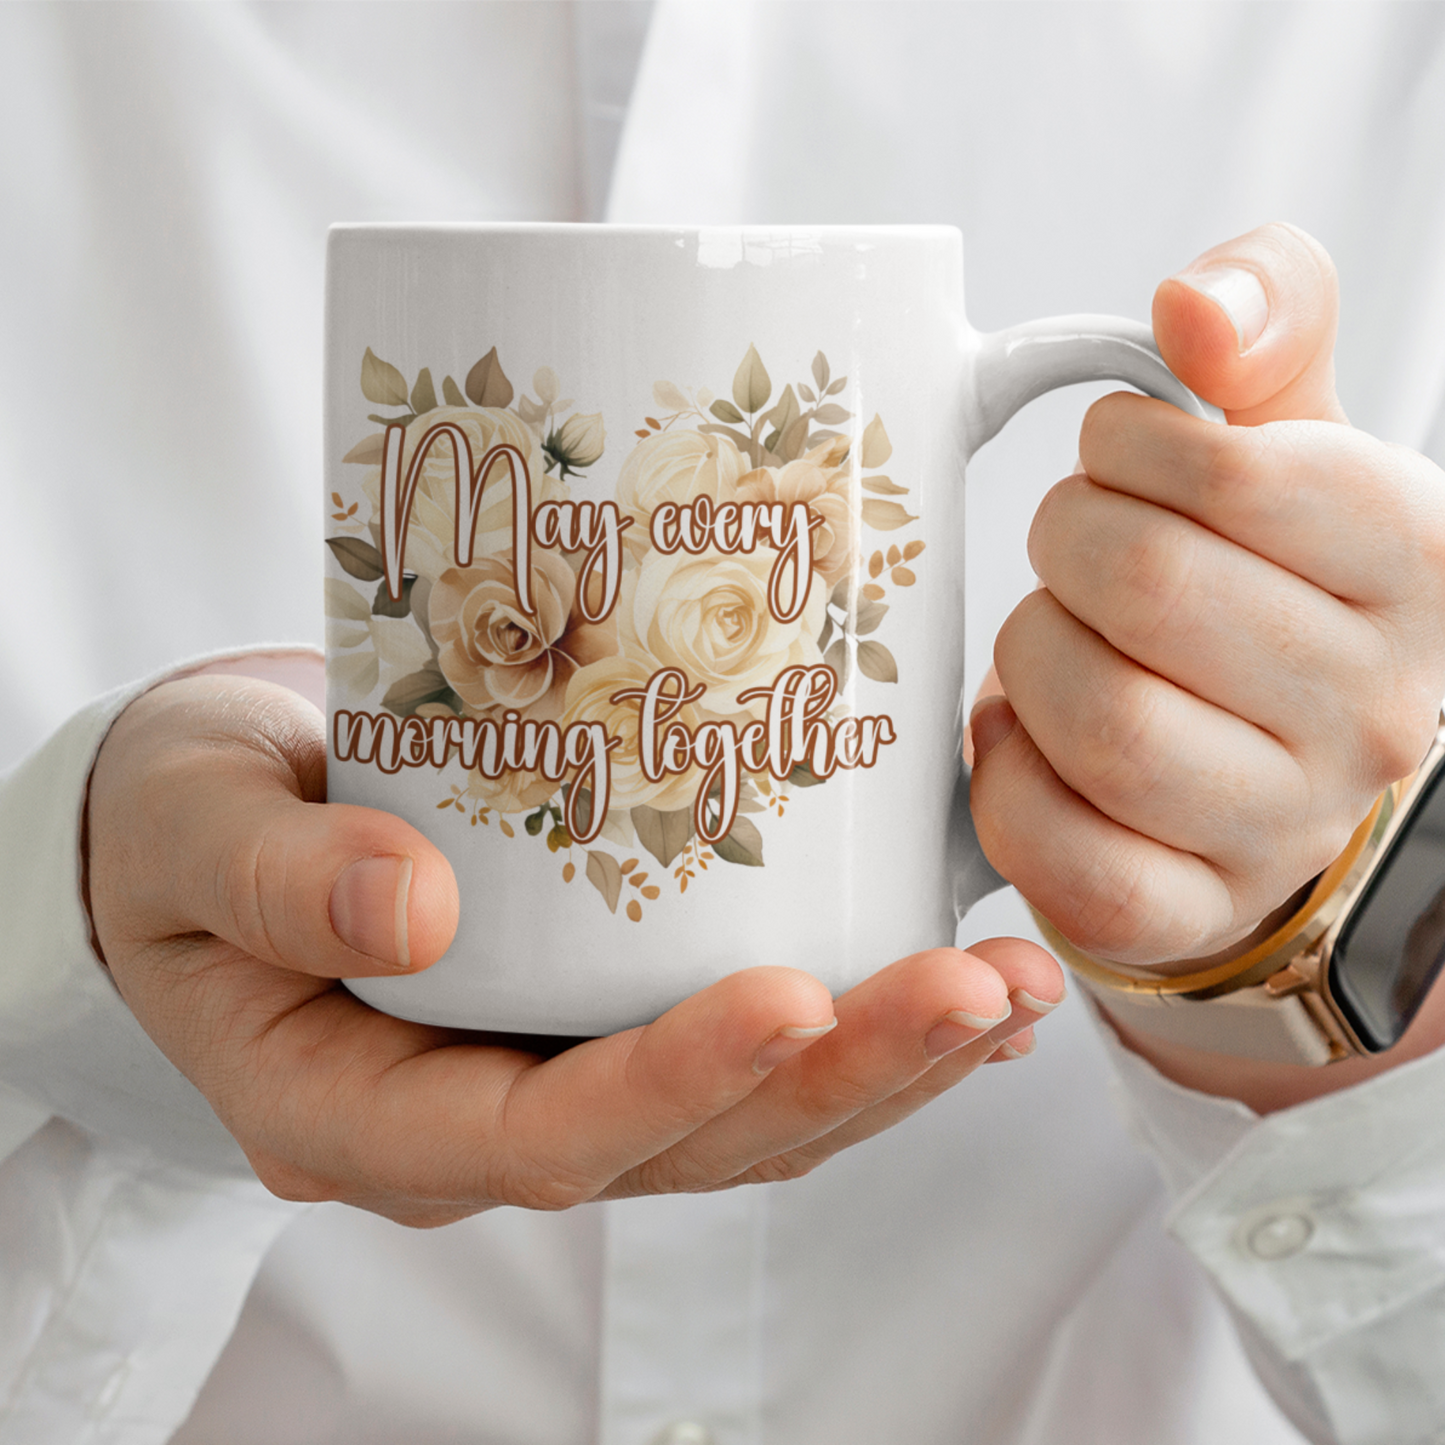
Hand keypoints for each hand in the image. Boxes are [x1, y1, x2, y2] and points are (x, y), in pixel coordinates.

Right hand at [87, 666, 1061, 1225]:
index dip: (672, 1085)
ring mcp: (550, 1080)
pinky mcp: (601, 1022)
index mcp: (359, 1113)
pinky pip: (747, 1060)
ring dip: (889, 1063)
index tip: (790, 996)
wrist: (209, 815)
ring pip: (744, 1121)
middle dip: (842, 1077)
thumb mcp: (191, 832)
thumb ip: (278, 881)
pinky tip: (966, 991)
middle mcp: (477, 1122)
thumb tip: (411, 910)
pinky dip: (863, 1030)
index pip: (538, 1140)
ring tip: (1010, 984)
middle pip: (685, 1145)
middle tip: (973, 987)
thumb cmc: (183, 824)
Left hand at [970, 222, 1444, 967]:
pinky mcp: (1181, 913)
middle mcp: (1374, 711)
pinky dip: (1006, 774)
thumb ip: (1267, 321)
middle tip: (1074, 549)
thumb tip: (1191, 306)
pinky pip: (1054, 844)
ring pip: (1098, 718)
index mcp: (1419, 567)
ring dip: (1032, 655)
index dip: (1129, 451)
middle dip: (1067, 544)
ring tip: (1058, 639)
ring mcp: (1281, 829)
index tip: (1121, 461)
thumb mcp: (1292, 432)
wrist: (1269, 768)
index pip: (1234, 474)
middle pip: (1146, 587)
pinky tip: (1026, 735)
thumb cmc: (1264, 584)